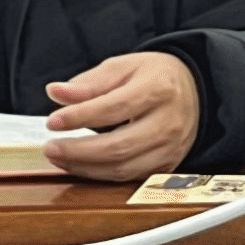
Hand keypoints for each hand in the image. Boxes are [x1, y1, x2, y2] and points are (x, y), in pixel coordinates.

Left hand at [41, 51, 200, 181]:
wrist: (194, 91)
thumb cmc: (154, 76)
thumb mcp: (123, 66)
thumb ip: (89, 82)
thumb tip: (56, 93)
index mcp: (157, 90)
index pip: (113, 108)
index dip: (80, 117)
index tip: (53, 120)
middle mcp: (168, 123)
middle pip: (119, 146)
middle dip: (78, 151)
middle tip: (50, 146)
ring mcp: (170, 150)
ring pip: (123, 169)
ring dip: (85, 167)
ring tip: (59, 157)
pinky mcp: (167, 167)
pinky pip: (130, 178)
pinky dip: (101, 175)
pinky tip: (80, 165)